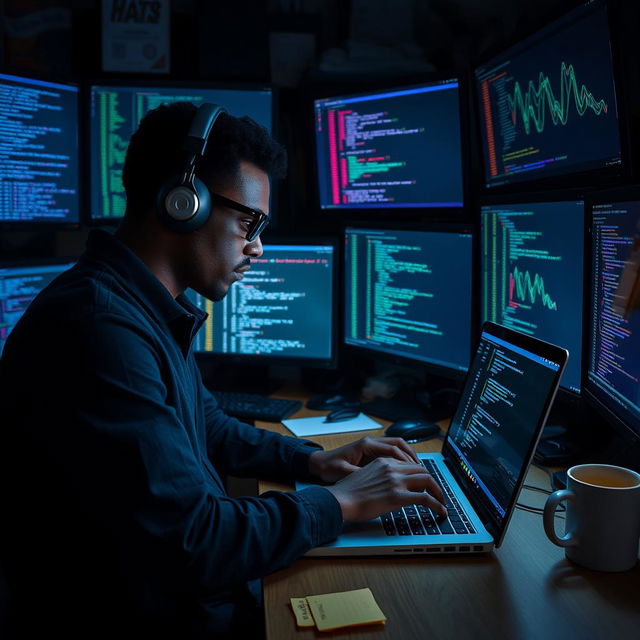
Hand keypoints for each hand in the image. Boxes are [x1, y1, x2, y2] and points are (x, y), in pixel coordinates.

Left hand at [308, 436, 419, 482]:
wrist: (318, 464)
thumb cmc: (329, 467)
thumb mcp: (346, 473)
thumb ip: (363, 475)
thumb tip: (379, 481)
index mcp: (366, 445)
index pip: (394, 448)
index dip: (407, 460)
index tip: (418, 470)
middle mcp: (370, 443)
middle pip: (399, 445)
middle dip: (413, 457)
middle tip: (424, 472)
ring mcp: (371, 447)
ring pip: (397, 448)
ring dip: (409, 458)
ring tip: (419, 472)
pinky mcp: (370, 454)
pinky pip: (390, 454)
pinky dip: (400, 462)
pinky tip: (405, 473)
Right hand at [323, 457, 446, 521]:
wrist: (340, 500)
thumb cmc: (347, 493)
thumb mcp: (364, 476)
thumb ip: (379, 477)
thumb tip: (387, 486)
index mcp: (383, 462)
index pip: (409, 464)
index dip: (420, 474)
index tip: (424, 483)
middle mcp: (391, 468)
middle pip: (422, 470)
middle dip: (432, 481)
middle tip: (436, 492)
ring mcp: (395, 481)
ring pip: (427, 480)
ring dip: (438, 492)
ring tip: (441, 502)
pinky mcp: (397, 496)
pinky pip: (425, 498)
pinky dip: (436, 504)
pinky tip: (440, 511)